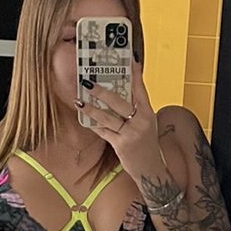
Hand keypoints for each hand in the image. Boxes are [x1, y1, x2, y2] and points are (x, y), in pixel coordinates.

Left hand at [75, 60, 164, 188]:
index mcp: (148, 113)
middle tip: (87, 82)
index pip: (140, 89)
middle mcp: (141, 121)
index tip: (128, 59)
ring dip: (91, 108)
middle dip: (101, 91)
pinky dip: (94, 125)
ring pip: (107, 117)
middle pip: (118, 101)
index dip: (134, 74)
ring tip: (79, 100)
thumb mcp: (147, 125)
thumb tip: (120, 95)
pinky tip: (84, 118)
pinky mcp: (121, 145)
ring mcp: (131, 133)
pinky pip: (104, 132)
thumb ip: (136, 111)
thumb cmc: (147, 146)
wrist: (151, 171)